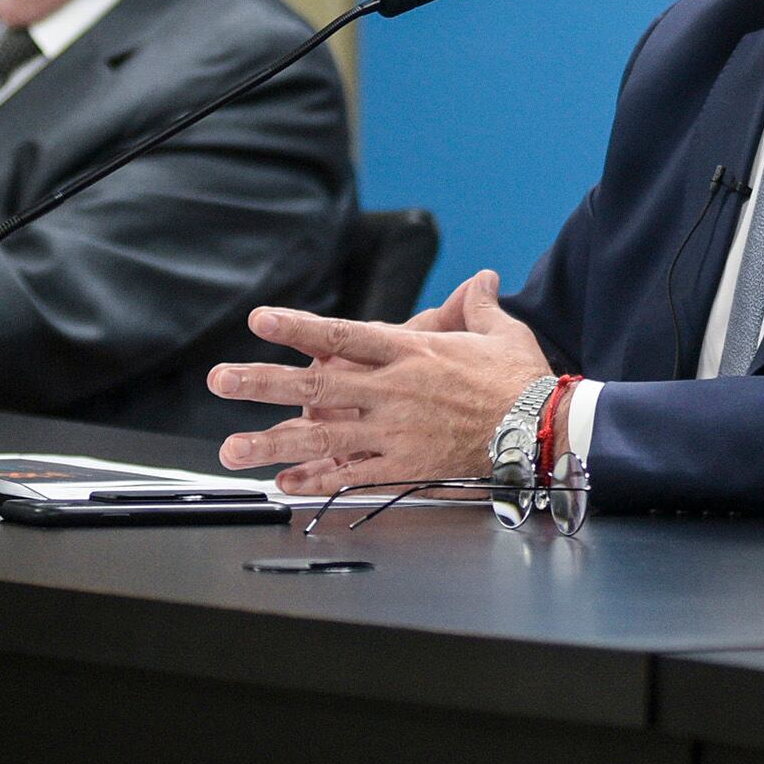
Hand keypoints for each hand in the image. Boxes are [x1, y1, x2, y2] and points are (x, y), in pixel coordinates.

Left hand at [208, 271, 554, 495]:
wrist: (542, 430)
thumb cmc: (523, 379)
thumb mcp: (501, 330)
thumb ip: (478, 303)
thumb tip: (480, 278)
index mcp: (411, 351)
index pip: (341, 335)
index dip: (296, 327)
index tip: (259, 320)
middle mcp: (393, 390)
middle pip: (314, 384)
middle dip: (262, 382)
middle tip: (220, 380)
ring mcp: (394, 432)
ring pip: (321, 435)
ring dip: (270, 443)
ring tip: (230, 449)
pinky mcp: (404, 467)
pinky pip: (350, 476)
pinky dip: (315, 481)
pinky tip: (284, 484)